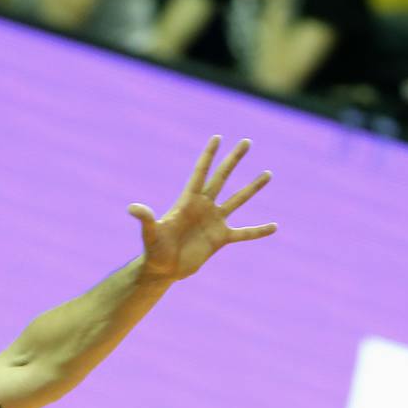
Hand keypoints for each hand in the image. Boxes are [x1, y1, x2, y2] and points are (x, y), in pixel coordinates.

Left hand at [130, 137, 276, 281]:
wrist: (164, 269)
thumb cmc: (154, 250)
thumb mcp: (150, 234)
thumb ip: (146, 219)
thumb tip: (132, 208)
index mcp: (188, 201)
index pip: (200, 173)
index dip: (208, 156)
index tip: (217, 137)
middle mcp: (204, 207)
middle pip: (222, 178)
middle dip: (234, 160)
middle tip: (247, 142)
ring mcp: (214, 221)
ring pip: (237, 200)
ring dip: (253, 187)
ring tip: (268, 173)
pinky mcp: (221, 239)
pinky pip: (244, 233)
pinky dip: (258, 231)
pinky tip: (275, 227)